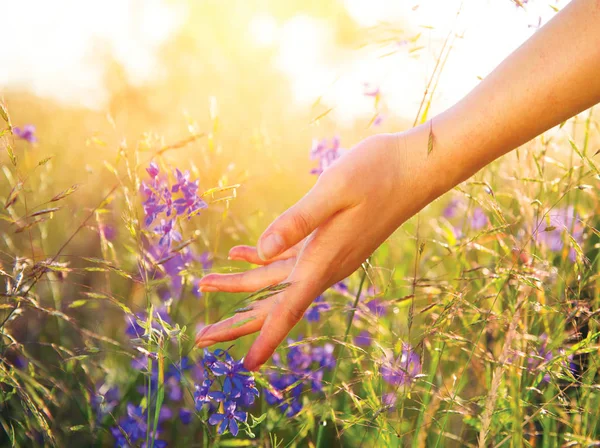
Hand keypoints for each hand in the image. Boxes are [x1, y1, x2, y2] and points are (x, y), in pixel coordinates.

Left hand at [196, 128, 440, 370]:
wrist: (415, 168)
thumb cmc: (377, 174)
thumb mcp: (333, 191)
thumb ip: (297, 222)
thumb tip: (262, 252)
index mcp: (323, 260)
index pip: (289, 308)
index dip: (266, 338)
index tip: (246, 366)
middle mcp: (325, 265)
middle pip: (275, 303)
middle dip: (238, 321)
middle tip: (201, 337)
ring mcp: (327, 255)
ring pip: (277, 281)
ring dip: (240, 285)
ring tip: (205, 285)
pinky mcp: (328, 241)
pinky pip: (289, 258)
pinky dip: (263, 259)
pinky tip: (242, 254)